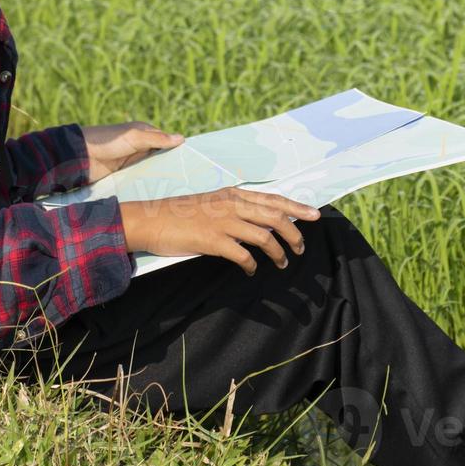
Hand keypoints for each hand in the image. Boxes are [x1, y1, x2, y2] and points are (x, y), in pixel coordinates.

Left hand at [81, 121, 184, 183]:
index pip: (165, 142)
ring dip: (158, 177)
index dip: (176, 150)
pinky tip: (156, 193)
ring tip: (175, 189)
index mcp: (143, 134)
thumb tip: (181, 138)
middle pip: (159, 157)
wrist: (80, 156)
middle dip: (169, 166)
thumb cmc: (107, 140)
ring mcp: (131, 162)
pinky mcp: (123, 175)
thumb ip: (157, 139)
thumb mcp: (135, 137)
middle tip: (186, 180)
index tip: (191, 163)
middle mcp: (138, 147)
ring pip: (150, 170)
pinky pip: (139, 180)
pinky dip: (146, 184)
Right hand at [118, 189, 321, 275]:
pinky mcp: (213, 240)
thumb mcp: (209, 204)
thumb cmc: (178, 214)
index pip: (272, 198)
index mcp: (231, 194)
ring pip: (265, 236)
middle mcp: (231, 204)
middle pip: (275, 216)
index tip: (314, 214)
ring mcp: (223, 221)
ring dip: (278, 252)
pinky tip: (252, 271)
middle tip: (302, 248)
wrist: (150, 220)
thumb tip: (256, 222)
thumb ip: (232, 209)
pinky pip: (243, 255)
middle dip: (295, 232)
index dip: (295, 207)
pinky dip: (252, 265)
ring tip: (283, 263)